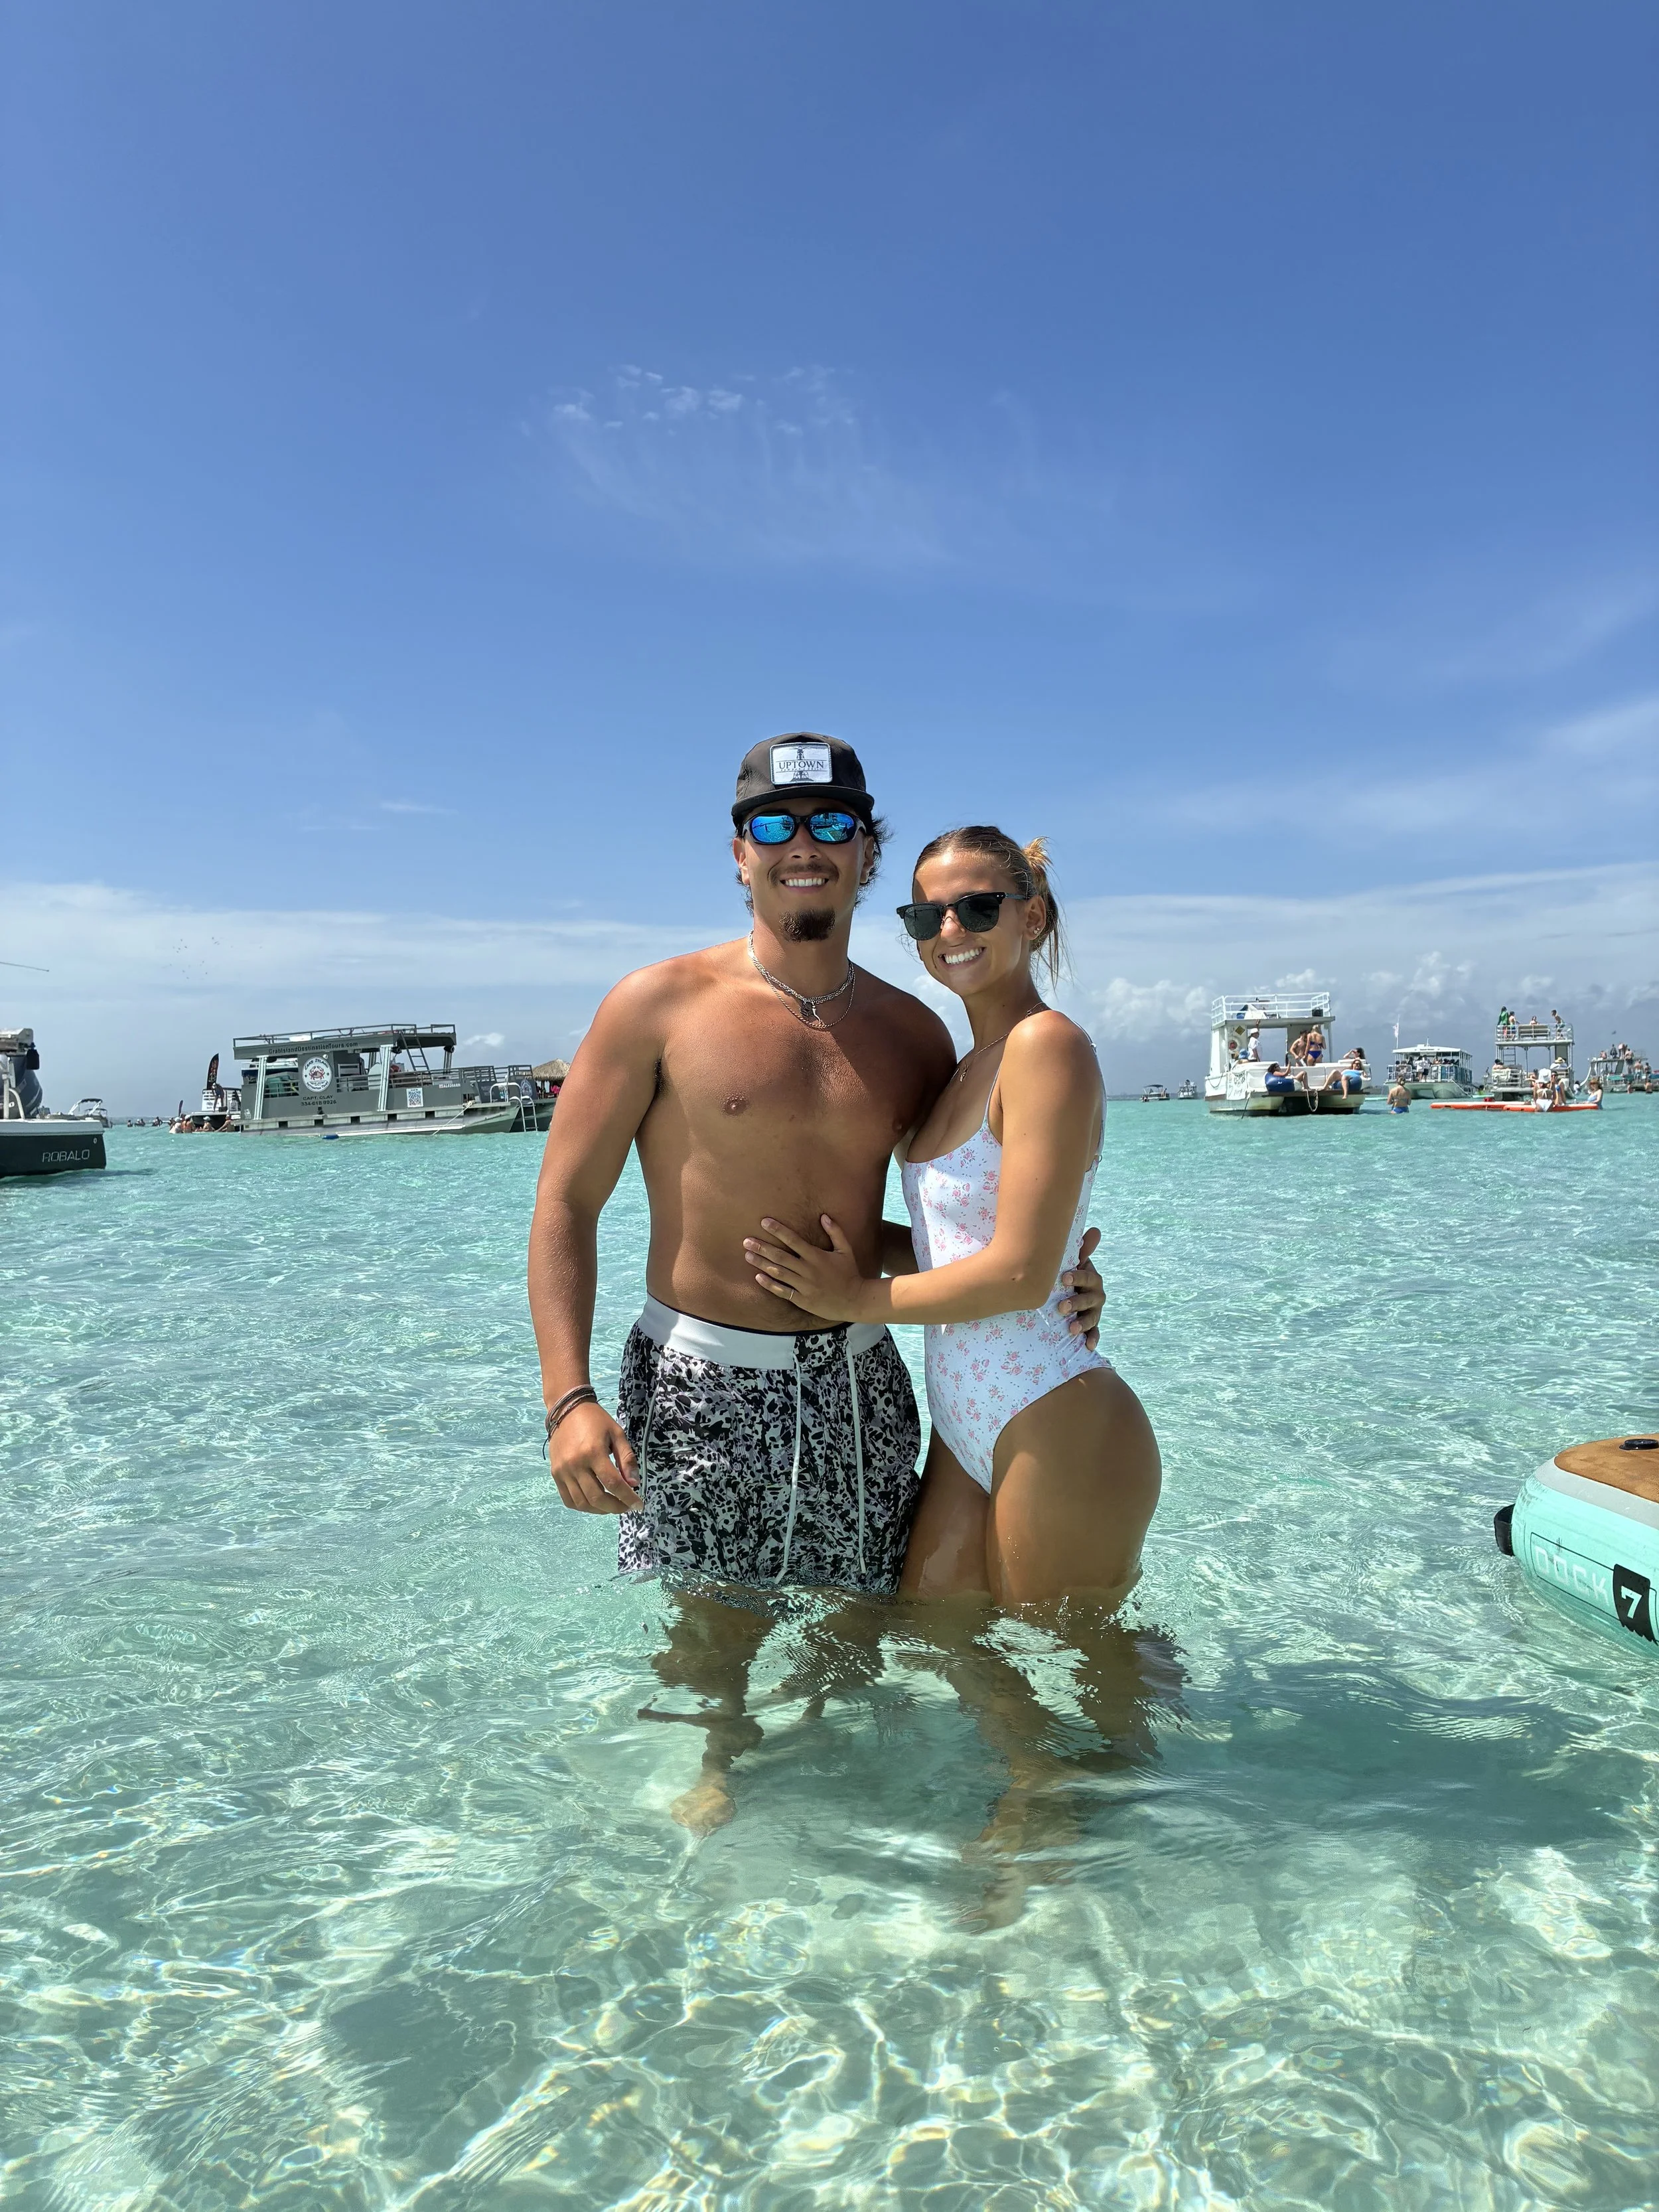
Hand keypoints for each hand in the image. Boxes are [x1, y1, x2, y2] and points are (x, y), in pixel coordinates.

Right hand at [547, 1399, 639, 1513]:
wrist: (567, 1410)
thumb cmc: (596, 1421)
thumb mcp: (617, 1434)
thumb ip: (626, 1459)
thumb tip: (633, 1484)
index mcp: (593, 1452)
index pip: (613, 1483)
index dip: (627, 1498)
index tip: (638, 1505)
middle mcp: (576, 1464)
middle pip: (597, 1497)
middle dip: (615, 1507)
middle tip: (627, 1506)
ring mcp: (563, 1471)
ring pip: (582, 1503)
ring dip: (600, 1510)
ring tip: (612, 1506)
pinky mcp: (555, 1474)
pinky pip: (568, 1500)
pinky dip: (583, 1507)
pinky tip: (595, 1504)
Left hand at [744, 1215, 869, 1321]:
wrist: (855, 1300)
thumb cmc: (849, 1273)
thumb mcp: (845, 1250)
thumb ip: (835, 1232)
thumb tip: (824, 1216)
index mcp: (817, 1256)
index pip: (794, 1240)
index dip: (778, 1230)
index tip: (764, 1222)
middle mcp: (808, 1270)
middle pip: (781, 1257)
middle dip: (762, 1248)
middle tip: (746, 1241)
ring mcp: (804, 1286)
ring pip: (779, 1273)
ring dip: (761, 1264)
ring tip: (747, 1256)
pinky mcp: (802, 1300)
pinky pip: (783, 1291)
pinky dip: (770, 1284)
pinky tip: (758, 1277)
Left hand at [1058, 1224, 1103, 1348]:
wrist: (1067, 1292)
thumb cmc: (1067, 1275)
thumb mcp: (1072, 1262)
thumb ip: (1081, 1248)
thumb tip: (1095, 1230)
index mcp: (1091, 1277)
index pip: (1087, 1276)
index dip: (1077, 1277)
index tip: (1063, 1279)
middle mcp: (1096, 1294)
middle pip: (1090, 1299)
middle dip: (1077, 1302)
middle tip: (1061, 1307)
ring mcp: (1094, 1311)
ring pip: (1092, 1317)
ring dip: (1083, 1323)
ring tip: (1070, 1328)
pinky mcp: (1091, 1326)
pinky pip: (1094, 1333)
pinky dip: (1092, 1339)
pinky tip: (1088, 1346)